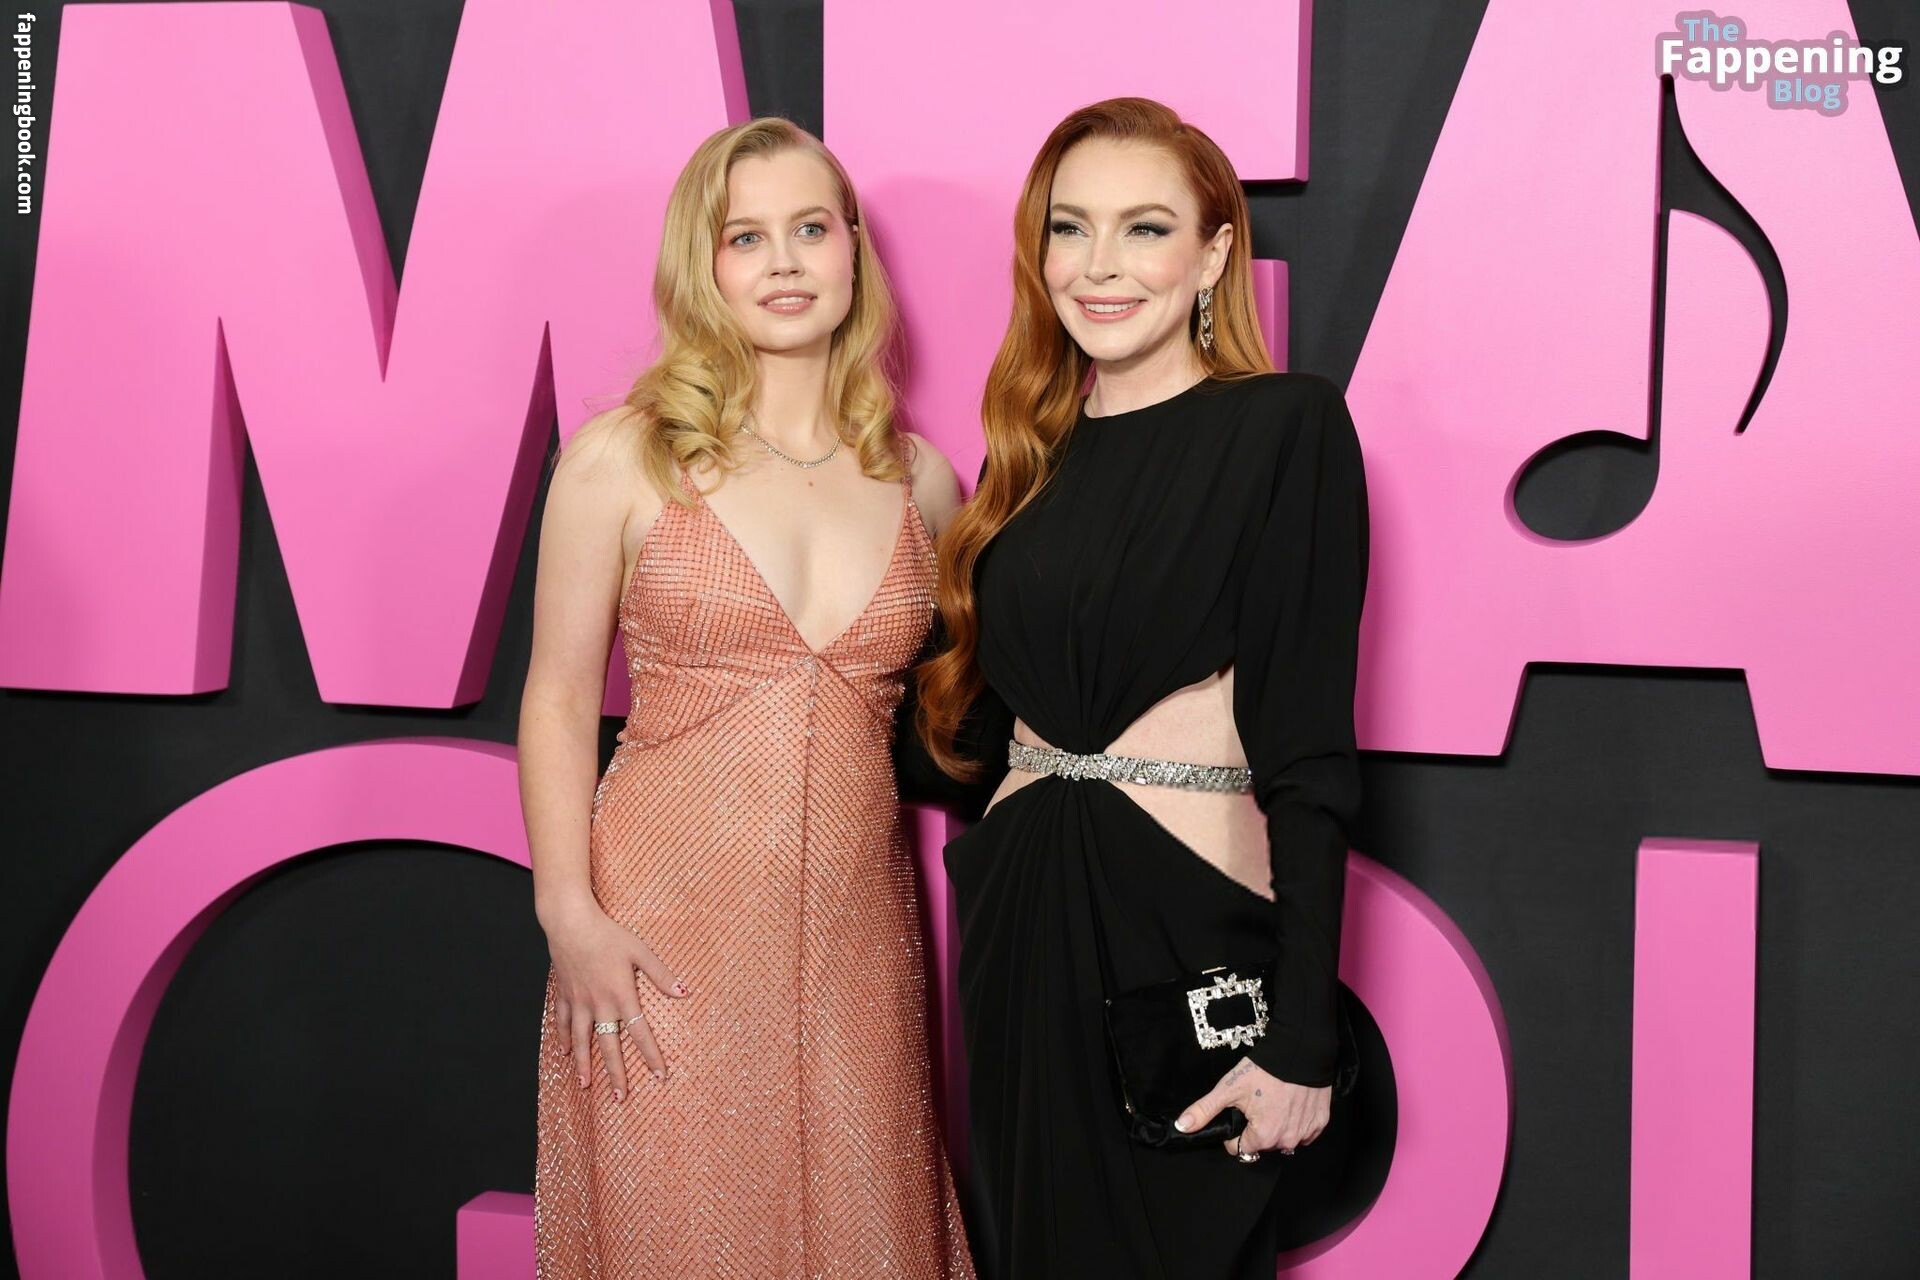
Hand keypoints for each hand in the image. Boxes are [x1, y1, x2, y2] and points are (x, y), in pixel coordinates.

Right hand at [543, 899, 687, 1101]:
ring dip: (584, 1065)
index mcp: (621, 996)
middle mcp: (599, 1005)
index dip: (651, 1056)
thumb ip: (661, 974)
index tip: (660, 1076)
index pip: (640, 1033)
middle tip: (620, 1098)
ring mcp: (579, 1003)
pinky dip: (565, 1039)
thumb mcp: (640, 951)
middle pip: (609, 1046)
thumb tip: (685, 992)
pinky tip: (565, 1054)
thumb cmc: (608, 935)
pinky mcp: (564, 996)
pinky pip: (563, 1023)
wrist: (570, 924)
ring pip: (582, 1041)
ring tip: (586, 1085)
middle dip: (616, 1073)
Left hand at [1174, 1056, 1329, 1158]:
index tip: (1238, 1113)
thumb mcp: (1229, 1088)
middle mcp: (1287, 1141)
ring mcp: (1306, 1133)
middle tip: (1256, 1103)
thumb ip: (1205, 1110)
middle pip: (1262, 1144)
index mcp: (1264, 1136)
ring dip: (1277, 1126)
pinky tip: (1291, 1102)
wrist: (1300, 1051)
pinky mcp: (1320, 1123)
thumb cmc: (1263, 1070)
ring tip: (1274, 1101)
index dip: (1234, 1132)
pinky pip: (1303, 1131)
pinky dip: (1296, 1121)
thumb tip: (1182, 1127)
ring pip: (1283, 1138)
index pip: (1240, 1148)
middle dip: (1256, 1128)